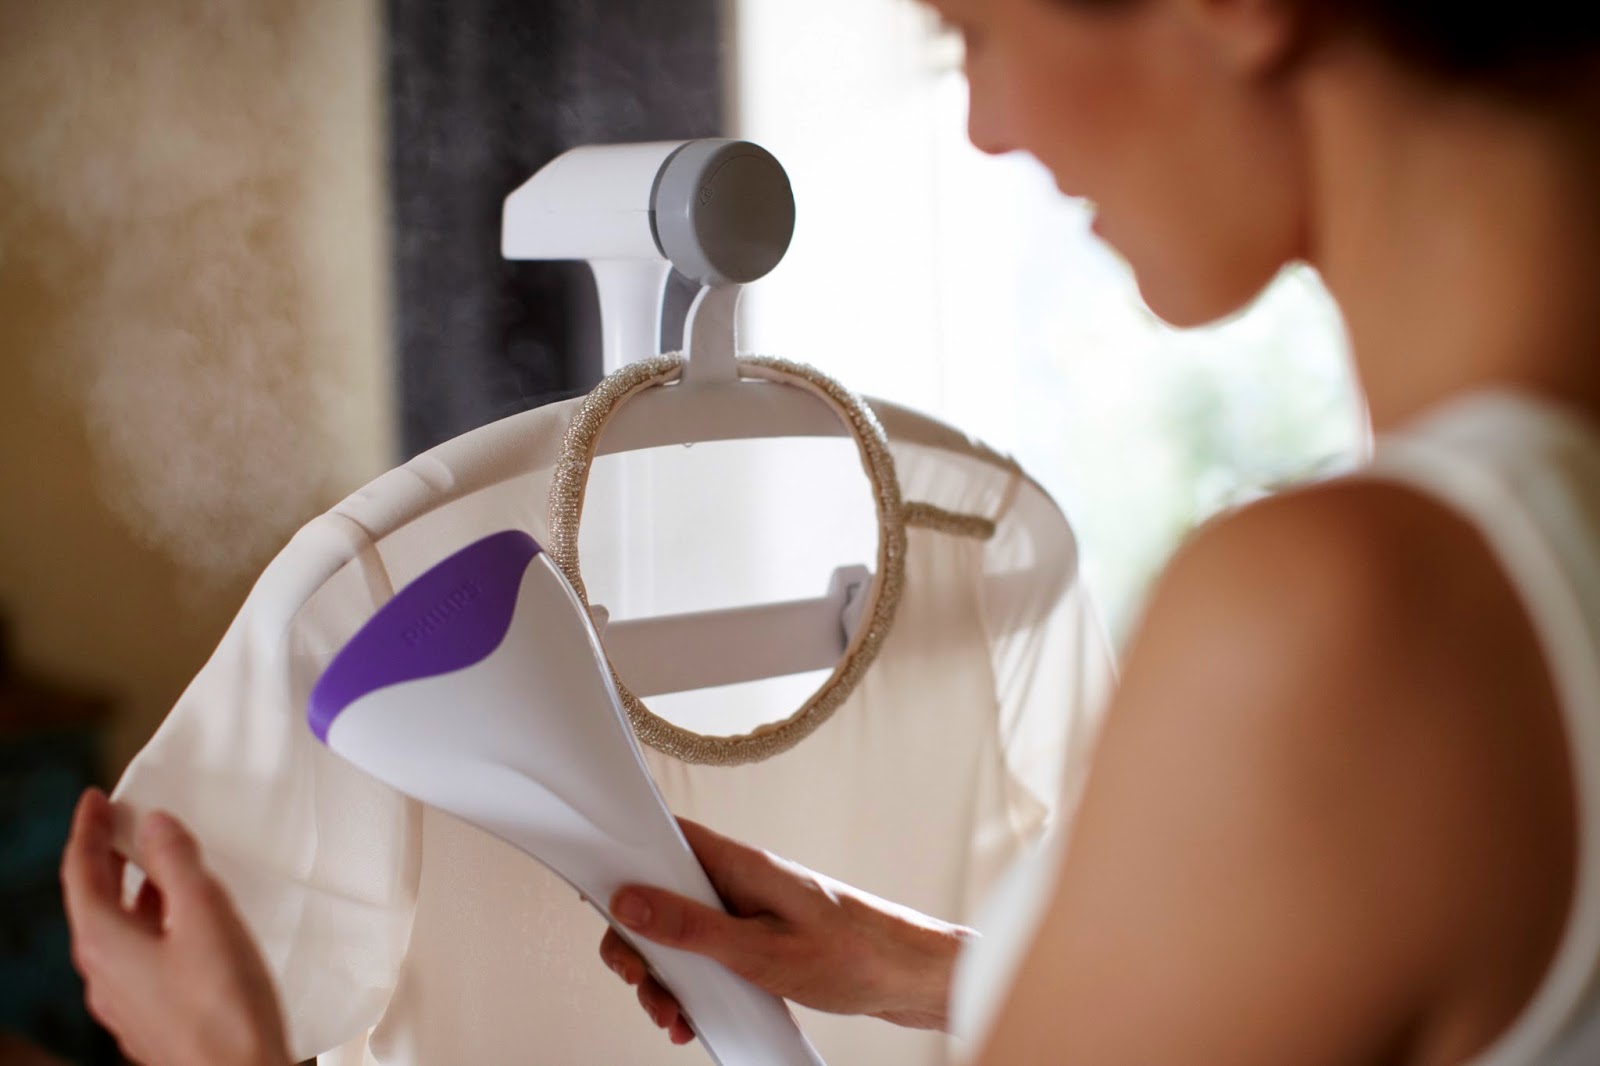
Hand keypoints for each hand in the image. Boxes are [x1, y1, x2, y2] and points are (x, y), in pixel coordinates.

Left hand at [59, 788, 291, 1065]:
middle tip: (117, 825)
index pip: (80, 873)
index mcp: (104, 944)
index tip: (94, 801)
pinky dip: (151, 922)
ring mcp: (126, 1000)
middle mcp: (103, 974)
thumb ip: (175, 864)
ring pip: (116, 931)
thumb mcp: (203, 915)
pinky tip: (182, 922)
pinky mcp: (152, 1016)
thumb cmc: (223, 1009)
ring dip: (131, 891)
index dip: (86, 830)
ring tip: (154, 864)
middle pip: (93, 902)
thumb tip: (153, 827)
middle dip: (105, 859)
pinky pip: (139, 956)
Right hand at [598, 818, 973, 1044]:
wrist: (911, 976)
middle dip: (640, 945)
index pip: (660, 841)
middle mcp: (737, 878)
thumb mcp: (762, 952)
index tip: (601, 901)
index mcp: (737, 864)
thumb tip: (632, 903)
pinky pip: (706, 953)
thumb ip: (693, 928)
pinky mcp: (757, 936)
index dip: (622, 863)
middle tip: (644, 985)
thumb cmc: (854, 953)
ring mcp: (746, 907)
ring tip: (674, 1016)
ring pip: (679, 931)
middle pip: (659, 895)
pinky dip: (692, 984)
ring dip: (665, 975)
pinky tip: (694, 1016)